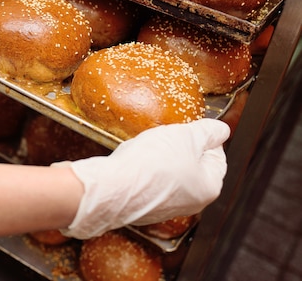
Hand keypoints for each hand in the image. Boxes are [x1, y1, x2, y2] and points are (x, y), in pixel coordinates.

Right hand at [53, 118, 228, 238]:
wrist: (113, 188)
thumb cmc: (152, 165)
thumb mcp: (187, 137)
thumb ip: (209, 131)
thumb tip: (222, 130)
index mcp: (209, 188)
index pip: (217, 156)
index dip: (203, 137)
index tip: (190, 127)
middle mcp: (190, 203)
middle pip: (191, 165)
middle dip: (178, 146)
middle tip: (166, 136)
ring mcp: (165, 207)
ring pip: (168, 172)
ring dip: (159, 157)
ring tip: (146, 148)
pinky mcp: (142, 206)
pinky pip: (148, 182)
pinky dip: (142, 169)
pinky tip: (134, 161)